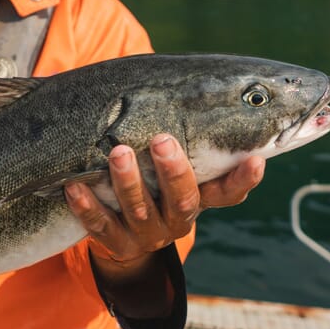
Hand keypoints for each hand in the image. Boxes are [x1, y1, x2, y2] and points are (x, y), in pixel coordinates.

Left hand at [65, 133, 264, 271]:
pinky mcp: (117, 245)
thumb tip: (189, 83)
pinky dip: (87, 206)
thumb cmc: (153, 184)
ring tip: (117, 154)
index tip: (255, 160)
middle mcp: (177, 221)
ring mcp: (147, 236)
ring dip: (129, 182)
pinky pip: (100, 227)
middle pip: (183, 200)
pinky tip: (75, 186)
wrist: (125, 239)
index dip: (243, 179)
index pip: (228, 193)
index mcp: (198, 200)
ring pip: (140, 211)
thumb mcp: (172, 167)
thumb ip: (184, 138)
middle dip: (173, 170)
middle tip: (162, 140)